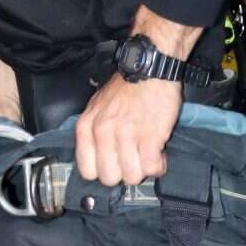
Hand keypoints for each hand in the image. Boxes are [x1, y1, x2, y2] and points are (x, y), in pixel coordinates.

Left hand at [74, 73, 180, 187]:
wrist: (150, 68)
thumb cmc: (126, 86)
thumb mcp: (97, 106)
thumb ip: (94, 133)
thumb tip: (98, 159)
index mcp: (87, 127)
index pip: (87, 171)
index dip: (103, 171)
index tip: (114, 165)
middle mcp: (102, 133)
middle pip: (110, 178)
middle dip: (124, 172)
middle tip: (133, 159)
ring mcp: (125, 136)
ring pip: (132, 177)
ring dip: (143, 168)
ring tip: (147, 153)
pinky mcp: (150, 137)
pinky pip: (152, 168)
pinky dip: (158, 165)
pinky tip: (158, 152)